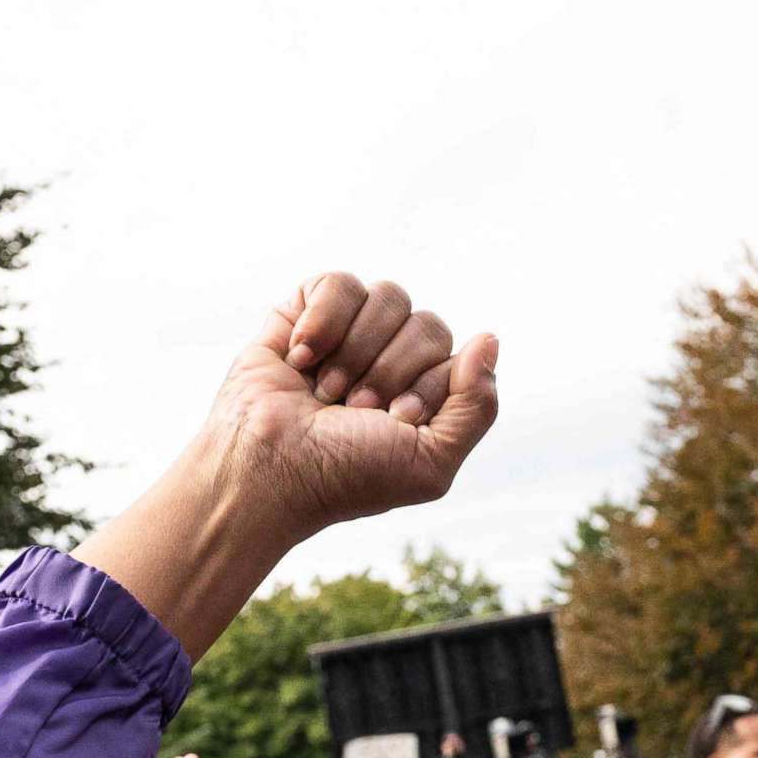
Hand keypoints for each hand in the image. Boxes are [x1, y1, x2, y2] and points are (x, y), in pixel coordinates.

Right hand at [208, 274, 499, 544]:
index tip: (392, 421)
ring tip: (325, 392)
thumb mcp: (431, 461)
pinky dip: (322, 321)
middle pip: (428, 324)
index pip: (456, 357)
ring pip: (389, 296)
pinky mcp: (307, 311)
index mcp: (429, 392)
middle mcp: (395, 359)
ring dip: (356, 351)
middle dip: (390, 370)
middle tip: (355, 408)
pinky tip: (300, 359)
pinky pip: (339, 283)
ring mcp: (352, 333)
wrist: (269, 467)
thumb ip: (477, 407)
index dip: (425, 386)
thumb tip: (488, 338)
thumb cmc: (347, 474)